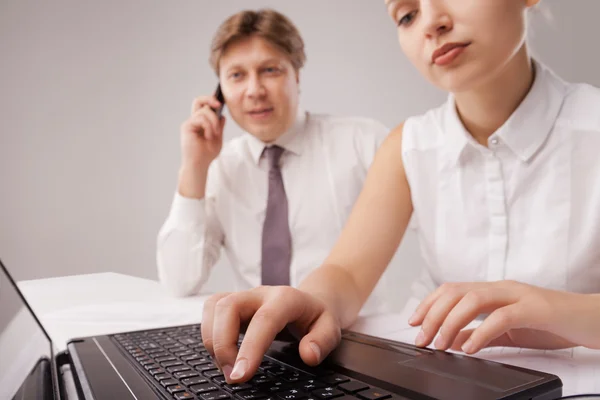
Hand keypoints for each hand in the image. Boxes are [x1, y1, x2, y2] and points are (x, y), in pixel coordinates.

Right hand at [180, 95, 225, 167]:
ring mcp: (189, 123)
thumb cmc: (207, 154)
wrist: (199, 164)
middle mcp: (193, 121)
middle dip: (210, 99)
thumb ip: (219, 127)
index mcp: (200, 123)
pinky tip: (208, 136)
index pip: (203, 105)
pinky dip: (208, 127)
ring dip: (213, 122)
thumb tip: (222, 116)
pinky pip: (201, 119)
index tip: (221, 104)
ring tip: (214, 134)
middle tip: (219, 105)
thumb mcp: (218, 138)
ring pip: (204, 111)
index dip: (211, 100)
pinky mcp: (187, 127)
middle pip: (198, 100)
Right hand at [201, 286, 341, 382]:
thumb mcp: (331, 329)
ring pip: (214, 306)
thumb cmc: (317, 317)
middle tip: (233, 375)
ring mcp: (245, 296)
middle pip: (228, 307)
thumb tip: (308, 355)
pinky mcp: (232, 303)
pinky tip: (222, 353)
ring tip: (227, 367)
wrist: (311, 300)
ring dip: (212, 339)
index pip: (264, 320)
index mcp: (286, 298)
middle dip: (223, 344)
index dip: (249, 347)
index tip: (241, 375)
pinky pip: (210, 310)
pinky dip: (209, 333)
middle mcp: (261, 293)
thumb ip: (323, 341)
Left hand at [407, 280, 596, 354]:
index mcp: (493, 291)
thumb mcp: (507, 331)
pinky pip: (501, 317)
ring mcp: (518, 295)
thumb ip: (479, 332)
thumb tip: (450, 339)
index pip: (451, 290)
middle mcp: (501, 288)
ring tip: (440, 344)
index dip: (428, 304)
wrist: (591, 319)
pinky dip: (481, 332)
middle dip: (432, 315)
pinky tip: (470, 347)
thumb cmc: (550, 324)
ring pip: (473, 299)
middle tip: (421, 338)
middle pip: (456, 291)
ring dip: (451, 322)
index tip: (413, 322)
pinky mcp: (535, 308)